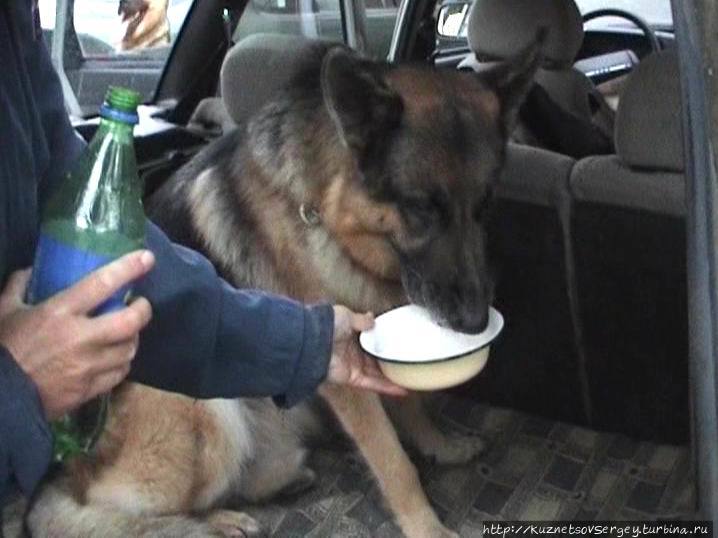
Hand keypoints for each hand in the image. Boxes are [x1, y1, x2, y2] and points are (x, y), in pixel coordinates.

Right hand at [0, 250, 154, 419]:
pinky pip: (120, 374)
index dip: (129, 268)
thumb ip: (18, 287)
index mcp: (59, 312)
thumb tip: (29, 270)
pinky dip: (122, 363)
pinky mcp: (89, 390)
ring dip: (133, 338)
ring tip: (128, 332)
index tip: (147, 258)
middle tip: (140, 305)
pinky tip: (116, 358)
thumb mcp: (4, 311)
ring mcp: (88, 366)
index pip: (102, 283)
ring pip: (129, 349)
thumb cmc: (3, 348)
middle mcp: (80, 338)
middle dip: (143, 310)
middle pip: (130, 321)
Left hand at [325, 305, 407, 396]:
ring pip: (376, 373)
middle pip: (375, 358)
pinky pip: (372, 384)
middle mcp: (351, 352)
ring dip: (392, 377)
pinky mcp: (352, 378)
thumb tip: (373, 318)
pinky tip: (401, 389)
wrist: (313, 341)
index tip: (396, 341)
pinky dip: (387, 387)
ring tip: (409, 378)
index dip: (382, 341)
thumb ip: (362, 320)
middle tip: (407, 361)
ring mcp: (352, 366)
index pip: (370, 339)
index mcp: (349, 335)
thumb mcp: (346, 315)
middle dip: (390, 360)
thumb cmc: (325, 325)